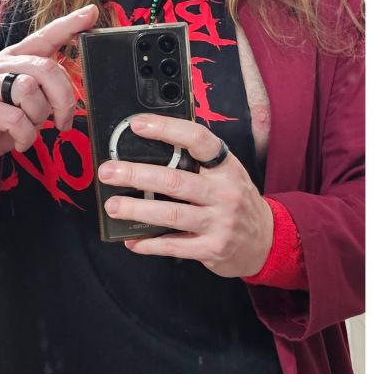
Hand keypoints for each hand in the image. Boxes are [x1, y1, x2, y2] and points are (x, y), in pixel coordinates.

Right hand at [0, 5, 99, 172]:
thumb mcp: (26, 100)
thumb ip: (46, 89)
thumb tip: (75, 92)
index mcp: (16, 59)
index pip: (45, 36)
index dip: (69, 24)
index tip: (90, 12)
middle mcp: (1, 66)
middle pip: (46, 69)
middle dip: (63, 99)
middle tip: (63, 121)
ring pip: (29, 90)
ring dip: (39, 116)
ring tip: (30, 127)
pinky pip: (16, 119)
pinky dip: (26, 135)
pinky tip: (21, 141)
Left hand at [96, 115, 273, 277]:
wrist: (265, 240)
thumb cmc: (237, 201)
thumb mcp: (227, 175)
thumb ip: (198, 163)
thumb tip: (151, 149)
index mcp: (226, 167)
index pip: (198, 140)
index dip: (167, 129)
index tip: (138, 125)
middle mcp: (225, 192)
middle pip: (175, 180)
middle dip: (136, 175)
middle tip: (109, 172)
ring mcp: (219, 222)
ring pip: (171, 214)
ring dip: (137, 209)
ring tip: (113, 206)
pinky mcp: (212, 248)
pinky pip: (174, 245)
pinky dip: (149, 243)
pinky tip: (131, 239)